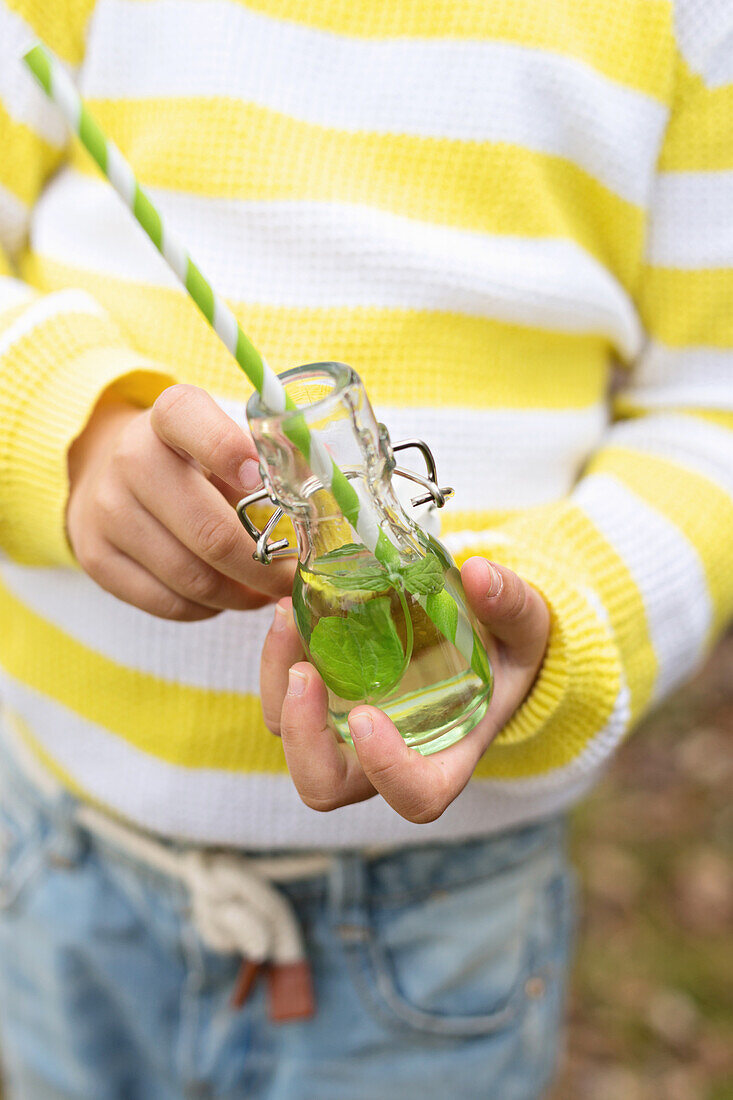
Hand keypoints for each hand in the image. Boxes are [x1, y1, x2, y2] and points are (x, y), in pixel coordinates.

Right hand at [67, 383, 293, 619]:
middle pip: (209, 533)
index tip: (258, 480)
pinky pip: (168, 604)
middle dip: (263, 567)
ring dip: (240, 595)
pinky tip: (225, 596)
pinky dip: (208, 608)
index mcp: (170, 416)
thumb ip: (268, 461)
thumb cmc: (191, 461)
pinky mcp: (95, 557)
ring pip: (192, 578)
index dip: (228, 451)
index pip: (190, 420)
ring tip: (263, 591)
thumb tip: (328, 501)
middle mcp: (130, 458)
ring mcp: (107, 510)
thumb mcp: (223, 439)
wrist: (108, 473)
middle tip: (293, 579)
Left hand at [260, 558, 549, 821]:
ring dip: (277, 687)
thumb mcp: (525, 626)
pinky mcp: (325, 699)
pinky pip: (285, 697)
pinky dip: (276, 660)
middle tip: (305, 673)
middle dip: (304, 737)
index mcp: (445, 757)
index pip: (415, 796)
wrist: (479, 638)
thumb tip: (480, 573)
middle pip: (326, 785)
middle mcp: (386, 758)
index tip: (368, 717)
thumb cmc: (506, 649)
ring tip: (287, 618)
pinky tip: (287, 611)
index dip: (387, 771)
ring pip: (292, 739)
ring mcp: (348, 733)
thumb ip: (511, 603)